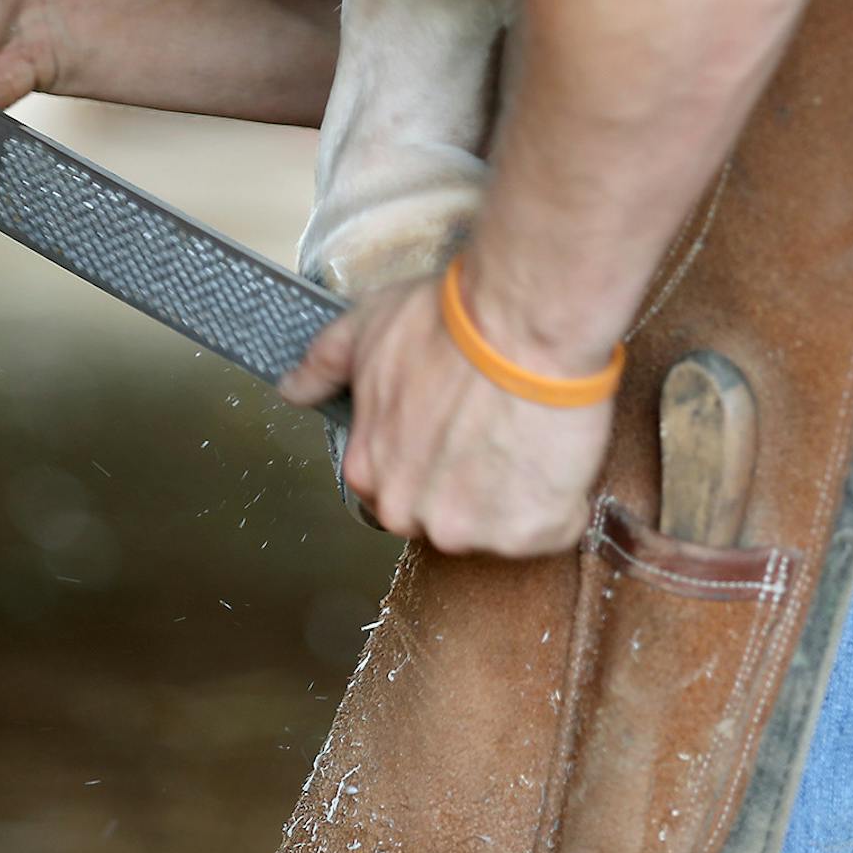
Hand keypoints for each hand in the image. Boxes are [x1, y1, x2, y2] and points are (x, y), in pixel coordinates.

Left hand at [281, 274, 611, 556]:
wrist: (521, 322)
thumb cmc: (446, 321)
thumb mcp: (367, 330)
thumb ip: (324, 367)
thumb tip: (291, 388)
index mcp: (369, 472)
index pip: (396, 487)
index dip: (431, 454)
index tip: (456, 423)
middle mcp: (412, 512)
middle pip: (446, 514)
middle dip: (471, 482)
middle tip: (496, 425)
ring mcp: (473, 529)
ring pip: (499, 526)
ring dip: (517, 491)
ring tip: (528, 432)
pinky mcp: (531, 531)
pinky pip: (552, 527)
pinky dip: (561, 499)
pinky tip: (556, 450)